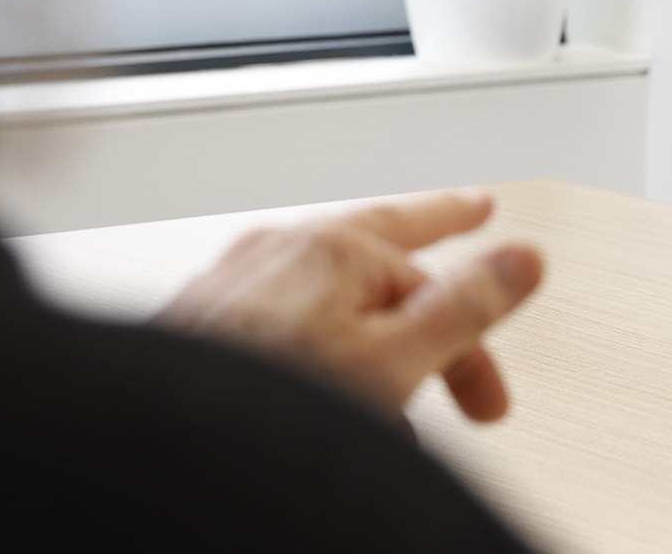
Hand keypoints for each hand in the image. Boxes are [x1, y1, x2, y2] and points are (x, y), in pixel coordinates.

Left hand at [158, 190, 543, 419]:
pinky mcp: (191, 326)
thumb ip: (463, 308)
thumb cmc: (257, 409)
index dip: (477, 335)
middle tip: (465, 225)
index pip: (435, 276)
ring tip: (388, 368)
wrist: (149, 447)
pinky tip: (309, 379)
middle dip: (426, 253)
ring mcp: (228, 285)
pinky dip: (311, 337)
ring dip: (365, 317)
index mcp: (333, 249)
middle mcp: (276, 252)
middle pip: (374, 246)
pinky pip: (275, 314)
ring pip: (319, 285)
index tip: (496, 370)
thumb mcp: (393, 362)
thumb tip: (522, 259)